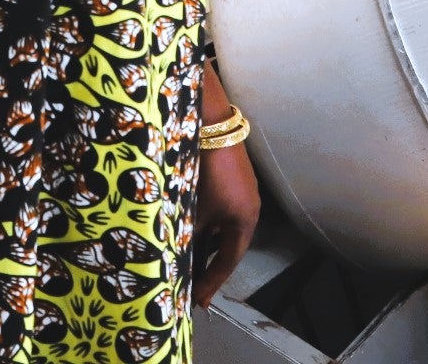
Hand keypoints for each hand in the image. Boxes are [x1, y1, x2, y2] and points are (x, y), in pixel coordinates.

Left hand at [190, 139, 260, 310]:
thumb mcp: (196, 206)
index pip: (228, 261)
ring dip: (208, 246)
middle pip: (228, 247)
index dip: (212, 282)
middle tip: (193, 289)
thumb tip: (178, 258)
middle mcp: (249, 211)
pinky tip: (193, 231)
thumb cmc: (205, 170)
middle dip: (209, 267)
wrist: (212, 124)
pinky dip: (209, 227)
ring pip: (224, 230)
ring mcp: (244, 195)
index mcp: (244, 221)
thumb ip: (191, 233)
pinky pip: (223, 214)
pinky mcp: (235, 181)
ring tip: (188, 264)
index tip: (198, 302)